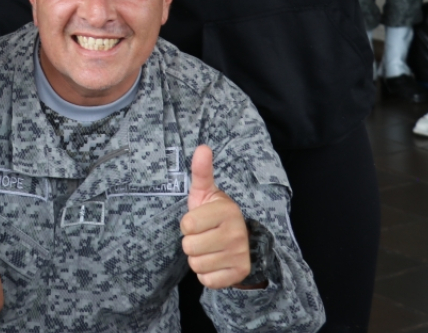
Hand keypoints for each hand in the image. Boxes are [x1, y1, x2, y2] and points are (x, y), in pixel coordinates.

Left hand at [180, 146, 251, 289]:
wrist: (239, 241)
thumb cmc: (213, 214)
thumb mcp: (205, 192)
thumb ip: (201, 171)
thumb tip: (202, 147)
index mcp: (227, 211)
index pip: (187, 224)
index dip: (187, 224)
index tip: (199, 221)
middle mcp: (236, 233)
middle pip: (189, 246)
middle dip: (191, 242)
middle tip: (204, 236)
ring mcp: (239, 255)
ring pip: (196, 264)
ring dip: (198, 258)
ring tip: (209, 248)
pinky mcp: (239, 273)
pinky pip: (207, 280)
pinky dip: (207, 274)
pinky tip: (215, 262)